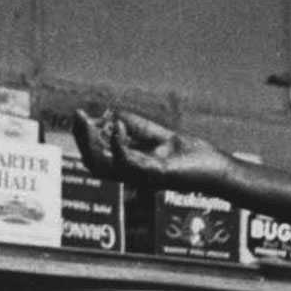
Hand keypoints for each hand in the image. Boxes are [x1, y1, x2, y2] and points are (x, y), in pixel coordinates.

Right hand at [73, 107, 231, 191]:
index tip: (78, 114)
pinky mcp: (154, 175)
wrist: (212, 165)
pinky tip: (119, 126)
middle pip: (93, 163)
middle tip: (78, 117)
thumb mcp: (152, 132)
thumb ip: (129, 123)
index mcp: (128, 165)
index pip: (94, 155)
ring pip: (103, 166)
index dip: (82, 136)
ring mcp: (141, 177)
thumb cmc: (186, 153)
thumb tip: (106, 114)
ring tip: (90, 121)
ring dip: (91, 142)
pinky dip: (118, 144)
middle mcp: (130, 175)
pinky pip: (127, 163)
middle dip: (81, 139)